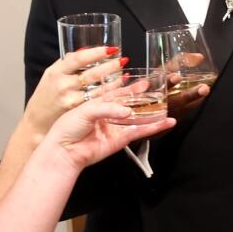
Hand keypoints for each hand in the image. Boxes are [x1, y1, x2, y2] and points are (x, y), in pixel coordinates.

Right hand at [24, 45, 123, 134]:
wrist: (37, 122)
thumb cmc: (45, 96)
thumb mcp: (51, 75)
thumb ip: (67, 64)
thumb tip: (87, 51)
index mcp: (56, 72)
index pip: (78, 58)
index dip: (96, 53)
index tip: (110, 49)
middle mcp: (63, 85)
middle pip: (92, 73)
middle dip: (111, 66)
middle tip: (123, 60)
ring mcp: (71, 99)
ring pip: (98, 89)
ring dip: (114, 81)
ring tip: (125, 74)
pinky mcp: (77, 112)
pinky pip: (98, 101)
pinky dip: (110, 95)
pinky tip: (119, 90)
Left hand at [46, 92, 173, 168]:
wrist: (64, 151)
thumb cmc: (68, 127)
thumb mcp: (86, 109)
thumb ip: (108, 107)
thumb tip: (128, 112)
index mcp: (98, 104)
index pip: (118, 93)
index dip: (131, 87)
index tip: (144, 81)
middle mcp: (109, 115)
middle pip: (130, 104)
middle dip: (144, 98)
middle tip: (159, 91)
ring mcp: (116, 128)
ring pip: (138, 118)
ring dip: (152, 113)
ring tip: (168, 106)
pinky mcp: (120, 140)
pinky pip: (139, 131)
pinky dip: (153, 127)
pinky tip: (166, 122)